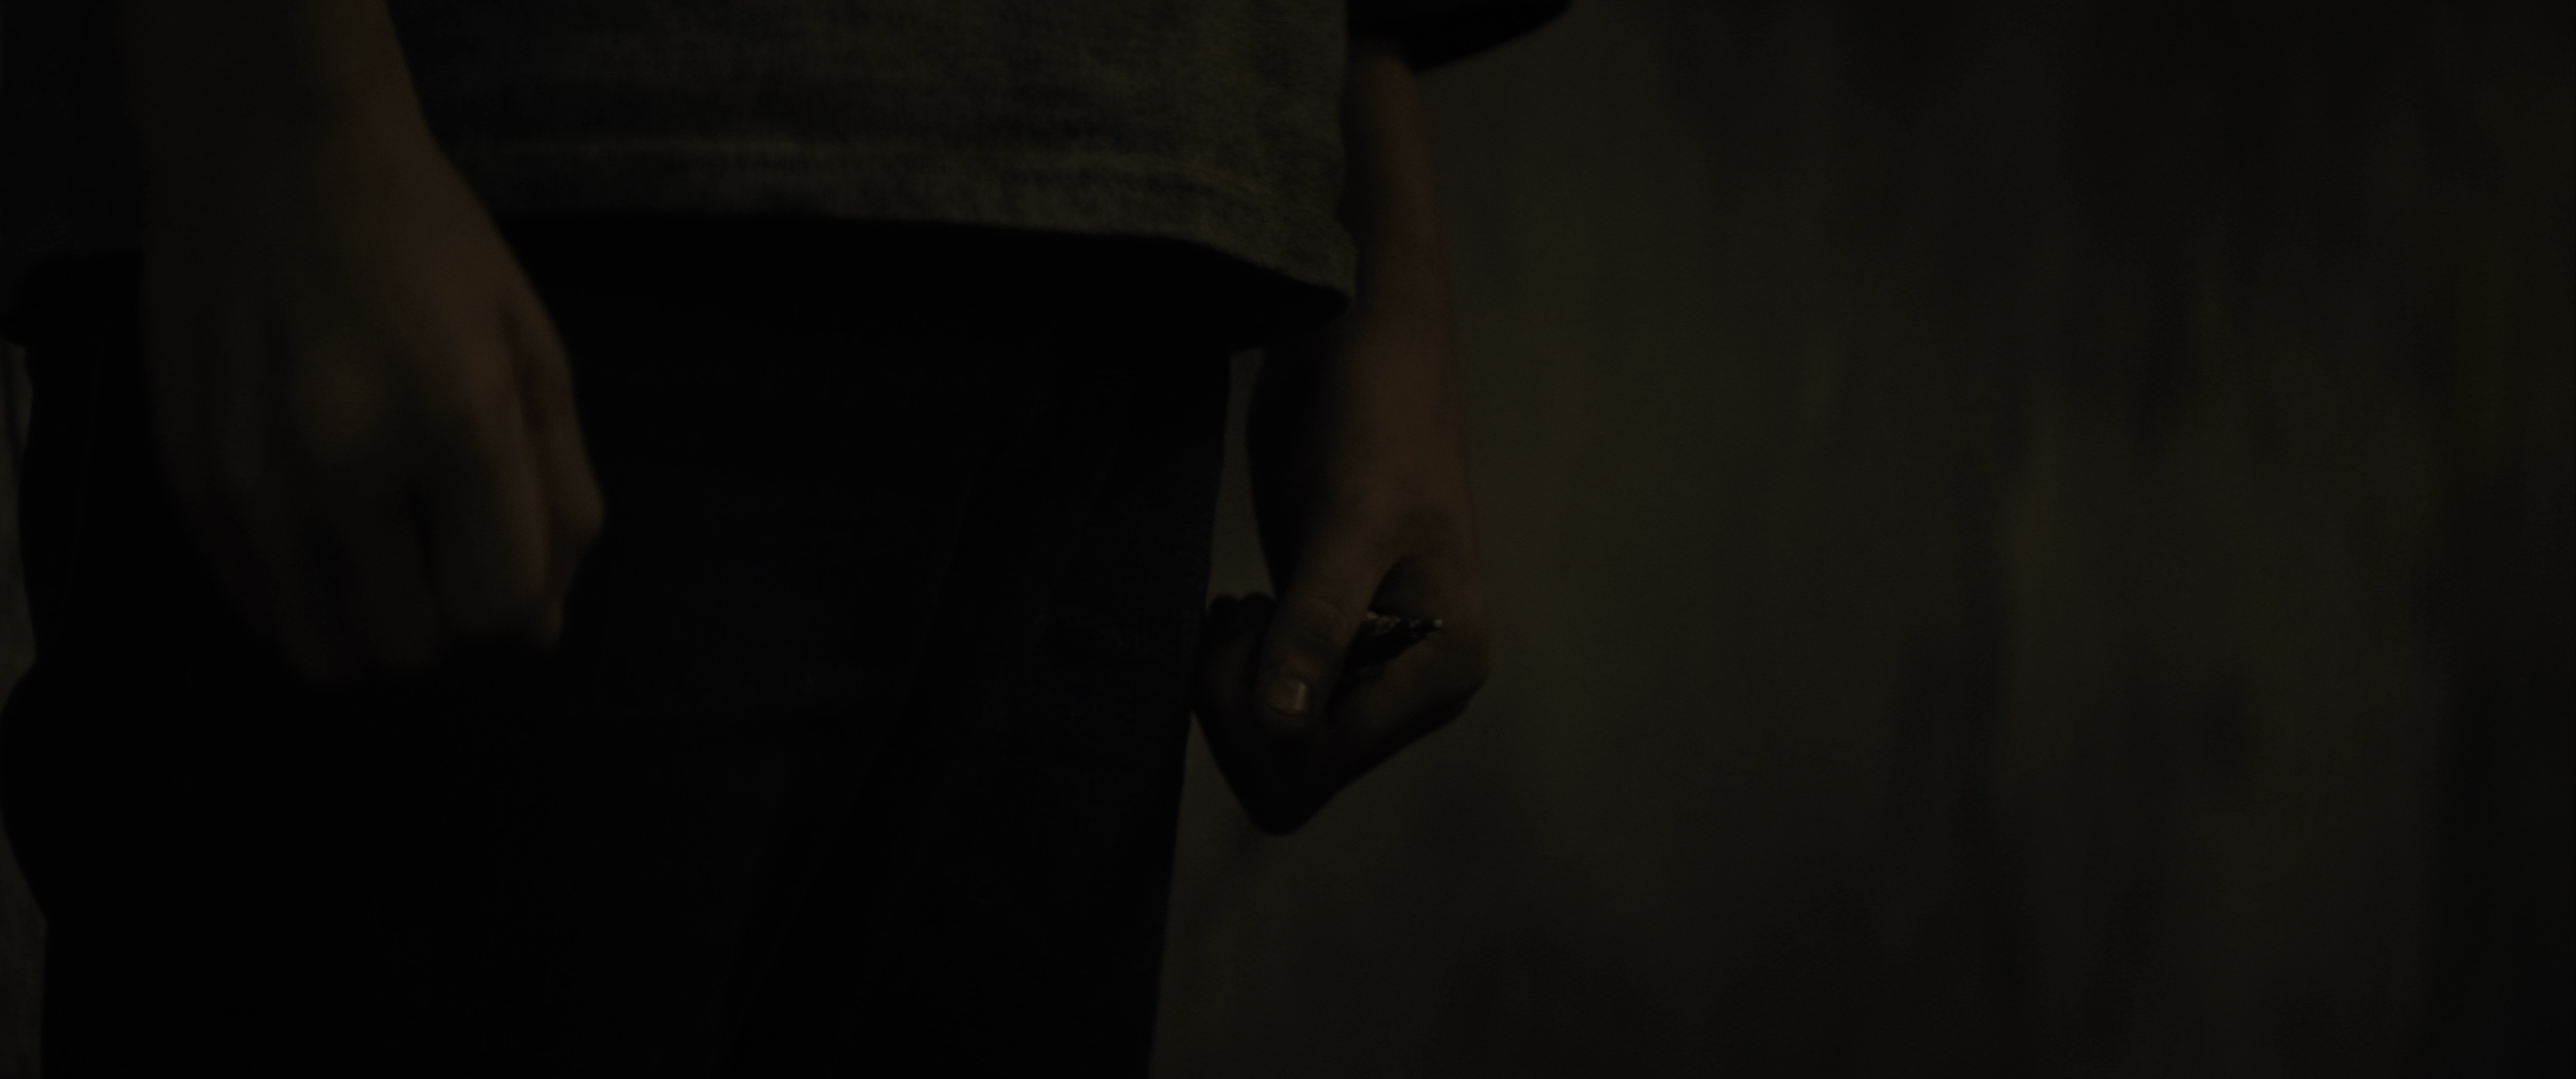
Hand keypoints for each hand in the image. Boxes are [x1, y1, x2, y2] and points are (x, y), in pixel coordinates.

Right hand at [137, 121, 603, 685]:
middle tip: (438, 545)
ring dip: (366, 627)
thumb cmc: (429, 247)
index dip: (514, 596)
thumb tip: (542, 630)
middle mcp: (347, 461)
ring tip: (380, 553)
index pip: (499, 604)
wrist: (274, 153)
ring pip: (322, 653)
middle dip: (442, 616)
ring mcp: (256, 478)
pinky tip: (320, 533)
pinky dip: (299, 601)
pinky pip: (256, 609)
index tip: (499, 545)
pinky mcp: (189, 480)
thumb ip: (558, 497)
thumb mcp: (533, 353)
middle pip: (413, 644)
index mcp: (457, 422)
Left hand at [1191, 311, 1491, 833]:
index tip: (1243, 630)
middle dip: (1242, 709)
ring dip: (1236, 687)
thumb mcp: (1346, 522)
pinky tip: (1244, 608)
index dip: (1258, 721)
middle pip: (1295, 769)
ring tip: (1242, 608)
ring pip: (1276, 742)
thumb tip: (1284, 725)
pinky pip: (1270, 704)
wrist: (1364, 352)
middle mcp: (1412, 685)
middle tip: (1234, 621)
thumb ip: (1317, 626)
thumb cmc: (1373, 422)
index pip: (1320, 764)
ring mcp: (1370, 666)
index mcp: (1440, 669)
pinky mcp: (1329, 640)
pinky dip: (1238, 669)